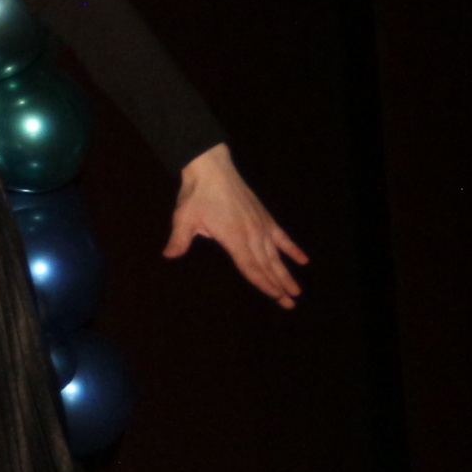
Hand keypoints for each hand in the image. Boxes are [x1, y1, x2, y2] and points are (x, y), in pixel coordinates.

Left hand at [164, 144, 307, 307]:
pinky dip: (292, 248)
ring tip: (296, 291)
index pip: (251, 267)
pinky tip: (303, 260)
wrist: (212, 168)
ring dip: (286, 273)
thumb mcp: (184, 218)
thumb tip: (168, 256)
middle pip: (267, 266)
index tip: (276, 297)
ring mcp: (261, 225)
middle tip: (290, 304)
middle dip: (278, 286)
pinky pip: (281, 236)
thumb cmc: (197, 194)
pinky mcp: (264, 217)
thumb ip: (178, 240)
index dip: (263, 283)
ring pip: (276, 255)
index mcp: (234, 238)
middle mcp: (252, 234)